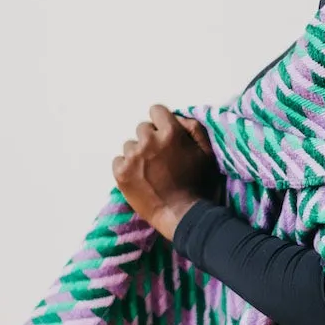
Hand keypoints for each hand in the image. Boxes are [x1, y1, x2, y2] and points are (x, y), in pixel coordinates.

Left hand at [111, 105, 223, 240]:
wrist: (181, 213)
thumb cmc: (197, 183)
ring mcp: (132, 156)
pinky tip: (140, 178)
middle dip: (151, 140)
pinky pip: (118, 161)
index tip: (164, 134)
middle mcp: (149, 140)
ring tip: (150, 171)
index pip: (156, 110)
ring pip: (130, 145)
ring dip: (139, 154)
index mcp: (170, 132)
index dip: (162, 122)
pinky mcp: (121, 172)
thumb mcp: (207, 153)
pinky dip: (127, 168)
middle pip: (142, 128)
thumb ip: (194, 128)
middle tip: (160, 158)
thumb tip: (177, 117)